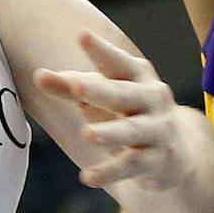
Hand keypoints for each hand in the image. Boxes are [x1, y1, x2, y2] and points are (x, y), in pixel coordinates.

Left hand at [33, 31, 192, 191]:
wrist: (176, 151)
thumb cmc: (127, 110)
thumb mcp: (101, 93)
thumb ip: (69, 85)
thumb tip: (38, 75)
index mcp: (137, 75)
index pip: (117, 61)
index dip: (100, 50)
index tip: (81, 35)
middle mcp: (152, 98)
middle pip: (122, 94)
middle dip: (100, 91)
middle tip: (77, 86)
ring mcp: (158, 129)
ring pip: (131, 132)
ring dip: (110, 133)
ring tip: (87, 134)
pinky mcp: (158, 160)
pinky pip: (131, 166)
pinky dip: (109, 172)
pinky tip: (87, 177)